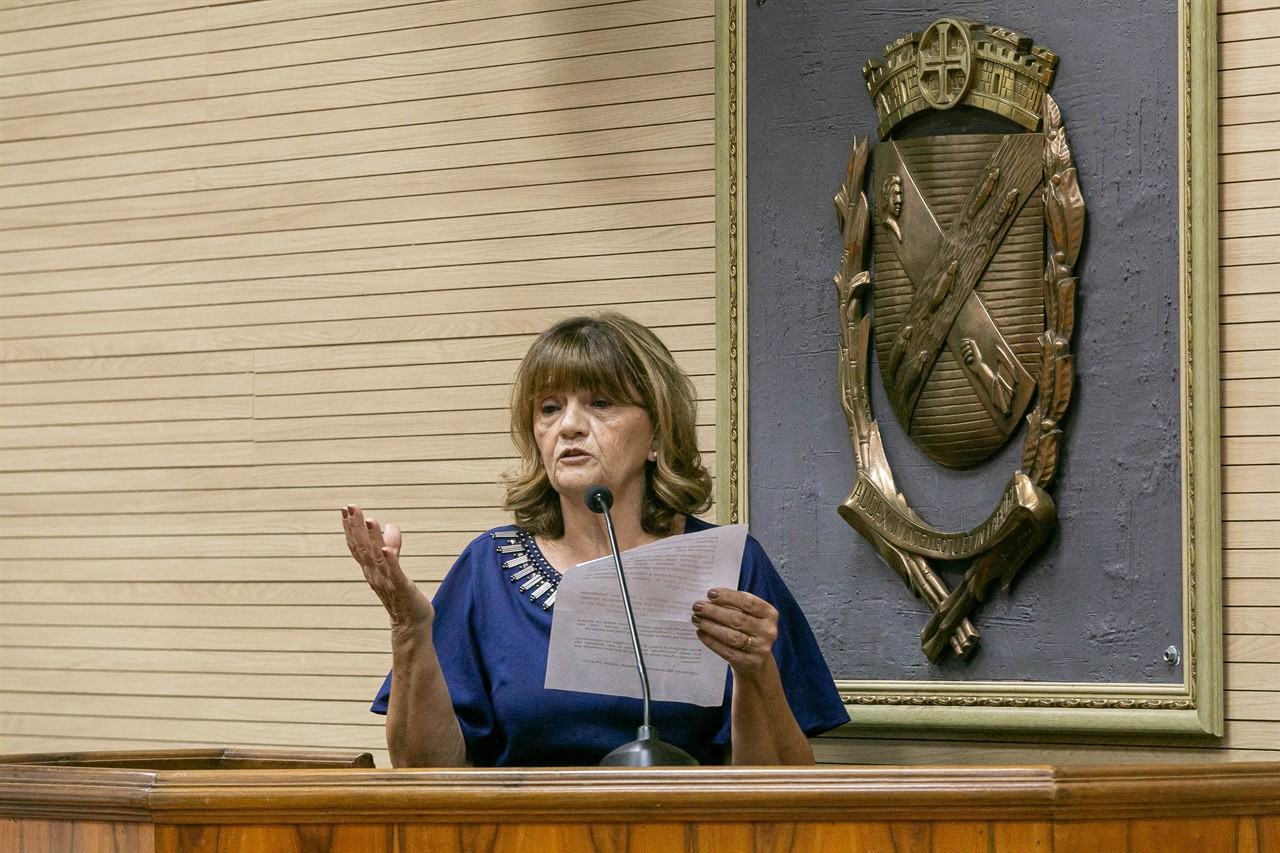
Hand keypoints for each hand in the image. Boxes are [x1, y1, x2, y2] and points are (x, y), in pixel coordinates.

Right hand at [342, 505, 432, 631]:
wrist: (410, 624)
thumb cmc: (402, 594)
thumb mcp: (394, 566)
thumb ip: (391, 546)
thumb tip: (389, 525)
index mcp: (370, 569)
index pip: (356, 546)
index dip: (351, 528)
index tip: (345, 509)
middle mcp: (374, 575)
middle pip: (362, 548)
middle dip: (356, 527)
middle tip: (350, 507)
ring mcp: (387, 582)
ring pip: (376, 557)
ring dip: (372, 538)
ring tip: (370, 519)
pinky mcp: (402, 588)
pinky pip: (395, 573)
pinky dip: (390, 560)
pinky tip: (386, 548)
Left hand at [692, 588, 778, 680]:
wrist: (756, 663)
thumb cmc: (748, 631)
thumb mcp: (749, 616)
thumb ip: (734, 606)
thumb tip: (709, 598)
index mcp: (770, 614)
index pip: (749, 602)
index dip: (728, 597)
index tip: (710, 593)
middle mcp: (768, 631)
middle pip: (738, 619)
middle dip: (714, 611)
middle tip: (697, 606)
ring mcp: (760, 649)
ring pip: (732, 636)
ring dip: (710, 626)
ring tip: (696, 619)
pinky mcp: (749, 663)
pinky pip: (727, 651)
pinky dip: (711, 641)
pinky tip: (701, 633)